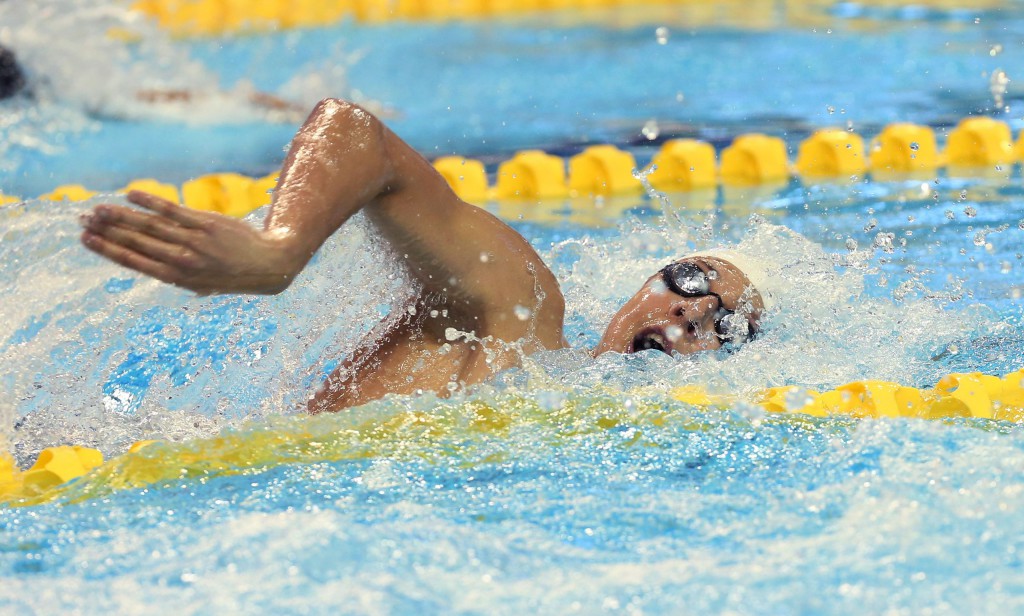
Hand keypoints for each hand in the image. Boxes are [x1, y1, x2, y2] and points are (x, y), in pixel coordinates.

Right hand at [81, 191, 301, 294]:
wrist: (270, 265)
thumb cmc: (233, 275)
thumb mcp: (203, 285)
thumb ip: (177, 275)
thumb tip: (151, 267)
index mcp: (178, 279)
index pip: (135, 262)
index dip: (108, 251)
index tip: (86, 240)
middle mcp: (183, 261)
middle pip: (137, 242)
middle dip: (106, 231)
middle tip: (81, 220)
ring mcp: (194, 241)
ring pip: (150, 227)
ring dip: (121, 216)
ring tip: (98, 209)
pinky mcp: (207, 223)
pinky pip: (173, 210)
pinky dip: (150, 202)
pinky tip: (131, 194)